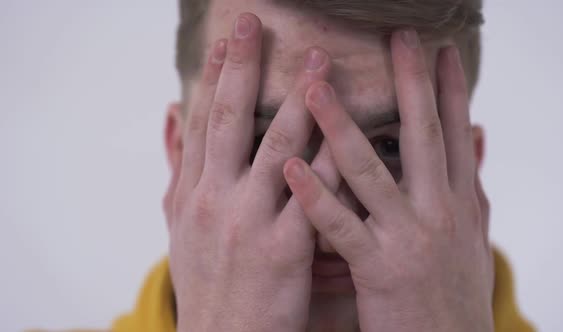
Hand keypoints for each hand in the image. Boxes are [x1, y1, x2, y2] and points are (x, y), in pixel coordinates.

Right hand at [165, 13, 337, 331]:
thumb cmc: (206, 283)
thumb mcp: (178, 225)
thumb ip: (177, 168)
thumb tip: (169, 117)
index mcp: (191, 194)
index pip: (202, 122)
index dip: (213, 76)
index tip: (226, 38)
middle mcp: (215, 200)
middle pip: (228, 121)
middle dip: (242, 68)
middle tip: (253, 22)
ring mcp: (248, 222)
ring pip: (276, 149)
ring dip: (299, 101)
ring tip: (321, 61)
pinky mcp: (284, 249)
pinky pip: (314, 196)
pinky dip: (331, 162)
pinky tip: (350, 133)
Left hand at [284, 30, 493, 331]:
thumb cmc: (454, 296)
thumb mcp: (473, 239)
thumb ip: (472, 186)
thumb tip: (478, 138)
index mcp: (460, 204)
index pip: (454, 134)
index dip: (449, 89)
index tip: (439, 50)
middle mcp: (439, 212)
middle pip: (424, 136)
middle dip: (411, 83)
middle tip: (400, 36)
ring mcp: (409, 239)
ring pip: (370, 172)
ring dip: (340, 126)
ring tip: (314, 86)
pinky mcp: (381, 270)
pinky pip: (342, 227)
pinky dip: (316, 196)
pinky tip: (292, 166)